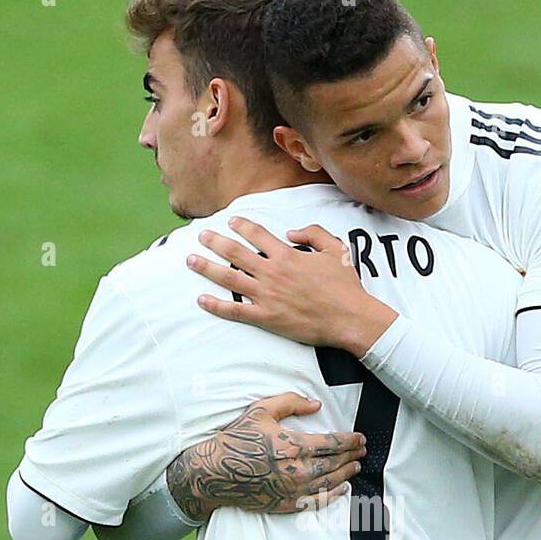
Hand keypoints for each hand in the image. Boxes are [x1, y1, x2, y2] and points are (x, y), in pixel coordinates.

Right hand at [166, 392, 366, 521]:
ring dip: (346, 473)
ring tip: (355, 466)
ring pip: (330, 482)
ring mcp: (293, 490)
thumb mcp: (261, 411)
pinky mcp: (286, 504)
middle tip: (362, 451)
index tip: (359, 438)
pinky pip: (318, 501)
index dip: (350, 440)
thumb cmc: (236, 439)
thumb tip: (316, 405)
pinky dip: (334, 495)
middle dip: (351, 455)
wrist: (214, 472)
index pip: (332, 443)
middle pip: (335, 463)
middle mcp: (297, 470)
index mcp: (293, 445)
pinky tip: (342, 488)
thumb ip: (291, 402)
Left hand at [187, 216, 396, 355]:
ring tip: (190, 260)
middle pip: (235, 252)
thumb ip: (313, 232)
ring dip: (207, 268)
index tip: (231, 221)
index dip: (242, 226)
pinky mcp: (266, 317)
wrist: (349, 318)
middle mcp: (272, 273)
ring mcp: (266, 296)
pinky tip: (201, 299)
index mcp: (287, 255)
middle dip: (215, 242)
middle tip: (200, 235)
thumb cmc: (345, 286)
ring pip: (229, 278)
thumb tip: (292, 232)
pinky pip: (235, 310)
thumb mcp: (335, 249)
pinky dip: (216, 305)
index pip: (257, 234)